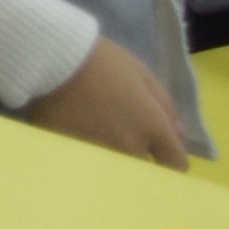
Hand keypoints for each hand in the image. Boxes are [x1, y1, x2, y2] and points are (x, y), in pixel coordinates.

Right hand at [21, 36, 195, 170]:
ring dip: (113, 156)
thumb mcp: (141, 72)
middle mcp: (129, 148)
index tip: (159, 147)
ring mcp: (100, 153)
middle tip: (124, 136)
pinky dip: (85, 151)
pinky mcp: (71, 153)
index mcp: (152, 128)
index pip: (176, 164)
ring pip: (116, 168)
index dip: (170, 156)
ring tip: (98, 133)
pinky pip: (86, 160)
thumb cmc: (102, 60)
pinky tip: (75, 132)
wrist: (50, 58)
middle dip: (140, 157)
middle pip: (145, 170)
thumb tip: (178, 132)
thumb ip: (165, 104)